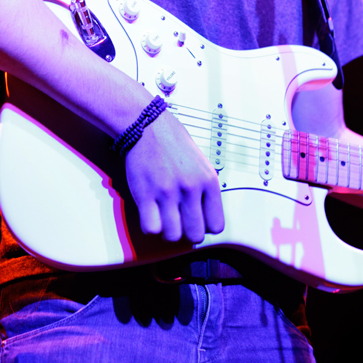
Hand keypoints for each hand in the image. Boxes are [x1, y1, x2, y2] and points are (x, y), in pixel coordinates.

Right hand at [124, 110, 224, 242]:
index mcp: (209, 181)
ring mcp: (168, 192)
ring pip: (173, 236)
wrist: (148, 126)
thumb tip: (206, 218)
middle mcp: (191, 188)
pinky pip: (151, 228)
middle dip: (187, 233)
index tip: (197, 222)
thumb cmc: (173, 143)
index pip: (216, 225)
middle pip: (195, 234)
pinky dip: (151, 227)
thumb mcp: (202, 164)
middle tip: (180, 222)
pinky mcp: (146, 194)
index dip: (205, 228)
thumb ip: (205, 190)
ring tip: (165, 218)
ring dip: (168, 231)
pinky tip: (151, 215)